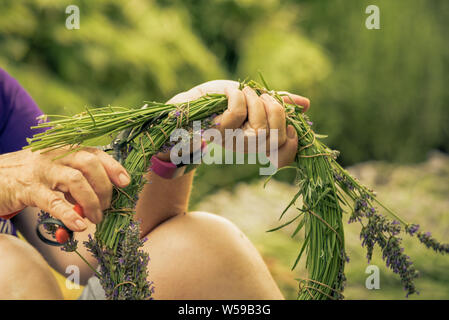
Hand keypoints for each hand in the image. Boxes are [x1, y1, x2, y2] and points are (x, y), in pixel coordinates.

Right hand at [0, 147, 130, 230]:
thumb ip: (75, 183)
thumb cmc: (28, 177)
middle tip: (108, 206)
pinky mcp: (28, 188)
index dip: (113, 166)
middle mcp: (55, 156)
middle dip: (105, 186)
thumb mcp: (54, 174)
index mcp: (64, 151)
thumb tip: (99, 201)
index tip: (126, 182)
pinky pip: (53, 201)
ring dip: (91, 201)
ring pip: (76, 180)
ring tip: (96, 218)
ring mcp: (41, 171)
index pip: (95, 153)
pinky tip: (80, 224)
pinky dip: (70, 213)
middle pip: (89, 163)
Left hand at [158, 80, 309, 167]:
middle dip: (275, 108)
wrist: (195, 101)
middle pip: (277, 135)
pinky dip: (238, 95)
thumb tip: (306, 105)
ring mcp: (233, 141)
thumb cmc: (227, 101)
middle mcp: (248, 146)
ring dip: (255, 100)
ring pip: (259, 123)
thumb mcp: (257, 99)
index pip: (285, 156)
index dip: (294, 143)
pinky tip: (231, 92)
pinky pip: (237, 112)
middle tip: (263, 97)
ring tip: (246, 92)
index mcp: (260, 142)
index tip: (289, 125)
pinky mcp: (218, 131)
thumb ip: (280, 102)